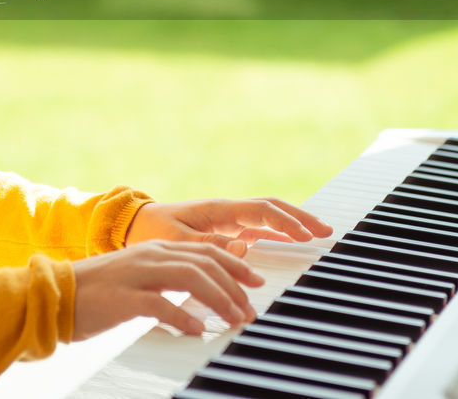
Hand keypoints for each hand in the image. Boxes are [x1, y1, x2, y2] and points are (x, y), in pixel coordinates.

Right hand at [71, 241, 263, 340]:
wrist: (54, 296)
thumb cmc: (98, 293)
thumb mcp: (138, 277)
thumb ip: (167, 279)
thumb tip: (201, 295)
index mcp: (156, 248)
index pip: (206, 251)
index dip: (235, 265)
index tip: (255, 283)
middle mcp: (151, 255)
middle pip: (204, 262)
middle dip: (234, 285)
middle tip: (251, 309)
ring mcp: (137, 273)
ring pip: (190, 278)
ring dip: (218, 299)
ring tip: (234, 319)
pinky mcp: (123, 297)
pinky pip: (160, 304)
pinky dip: (183, 316)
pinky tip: (198, 328)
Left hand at [124, 198, 334, 256]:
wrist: (132, 226)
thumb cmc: (151, 232)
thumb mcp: (175, 241)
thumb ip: (208, 246)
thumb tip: (245, 248)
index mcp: (218, 210)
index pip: (262, 211)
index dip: (287, 222)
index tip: (307, 234)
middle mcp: (227, 212)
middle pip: (272, 209)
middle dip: (299, 218)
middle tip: (325, 230)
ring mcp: (227, 221)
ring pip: (267, 218)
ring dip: (291, 224)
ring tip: (317, 234)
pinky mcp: (223, 232)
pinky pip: (256, 230)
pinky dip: (276, 235)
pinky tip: (289, 243)